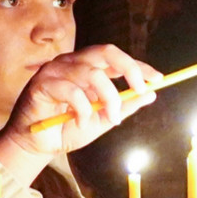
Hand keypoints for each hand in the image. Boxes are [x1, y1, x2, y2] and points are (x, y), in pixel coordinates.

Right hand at [0, 44, 159, 164]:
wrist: (37, 146)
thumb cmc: (68, 129)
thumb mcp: (104, 119)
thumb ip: (125, 106)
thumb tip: (151, 94)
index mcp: (87, 68)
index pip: (117, 59)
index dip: (139, 67)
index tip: (159, 79)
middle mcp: (72, 63)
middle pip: (105, 52)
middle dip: (129, 68)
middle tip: (140, 89)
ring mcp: (55, 70)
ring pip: (92, 74)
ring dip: (107, 100)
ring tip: (111, 120)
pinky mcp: (41, 83)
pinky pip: (71, 91)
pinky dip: (82, 110)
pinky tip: (80, 123)